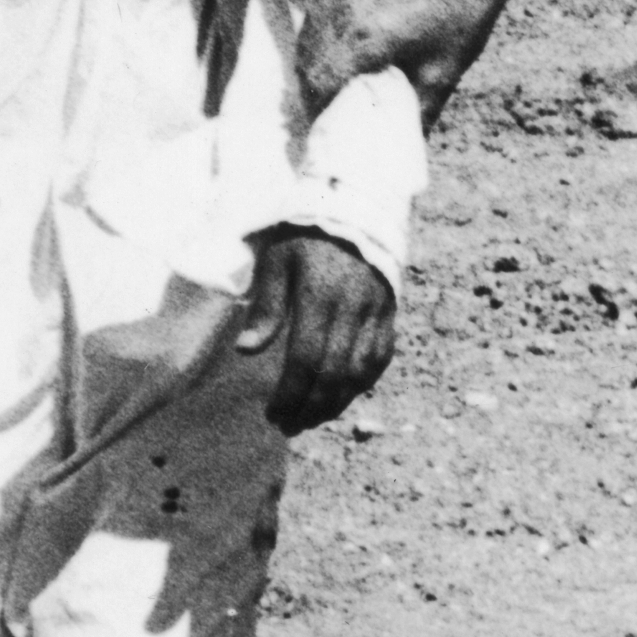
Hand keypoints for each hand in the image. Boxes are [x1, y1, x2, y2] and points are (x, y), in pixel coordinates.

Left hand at [237, 227, 397, 433]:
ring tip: (312, 419)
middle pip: (335, 374)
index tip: (273, 414)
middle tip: (290, 427)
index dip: (291, 394)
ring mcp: (376, 312)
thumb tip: (246, 351)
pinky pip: (381, 357)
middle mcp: (353, 308)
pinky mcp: (389, 312)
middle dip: (311, 408)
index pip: (307, 360)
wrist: (352, 210)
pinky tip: (344, 396)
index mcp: (320, 296)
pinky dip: (363, 382)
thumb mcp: (276, 261)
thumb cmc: (304, 236)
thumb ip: (266, 307)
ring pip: (361, 372)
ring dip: (337, 402)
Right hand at [313, 0, 519, 129]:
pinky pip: (320, 9)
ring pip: (309, 33)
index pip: (321, 80)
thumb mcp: (443, 74)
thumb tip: (410, 144)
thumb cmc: (463, 20)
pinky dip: (317, 32)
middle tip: (319, 108)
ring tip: (319, 81)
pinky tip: (326, 47)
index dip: (316, 107)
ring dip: (309, 60)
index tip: (322, 124)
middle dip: (309, 87)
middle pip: (309, 59)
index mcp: (368, 38)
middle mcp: (348, 10)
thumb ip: (421, 112)